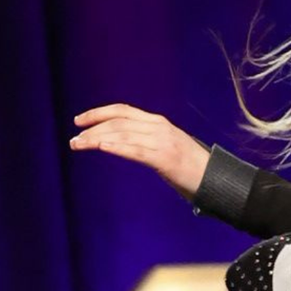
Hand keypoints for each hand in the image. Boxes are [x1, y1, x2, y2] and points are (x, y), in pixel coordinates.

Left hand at [70, 104, 210, 197]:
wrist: (216, 179)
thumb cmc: (190, 168)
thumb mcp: (166, 148)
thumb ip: (146, 142)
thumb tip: (122, 145)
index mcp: (157, 123)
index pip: (122, 111)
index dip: (98, 113)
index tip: (78, 121)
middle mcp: (158, 127)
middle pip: (118, 121)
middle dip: (92, 128)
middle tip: (74, 139)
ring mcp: (162, 141)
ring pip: (122, 134)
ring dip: (97, 139)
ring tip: (79, 145)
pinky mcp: (165, 158)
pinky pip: (136, 150)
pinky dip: (116, 147)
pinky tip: (101, 148)